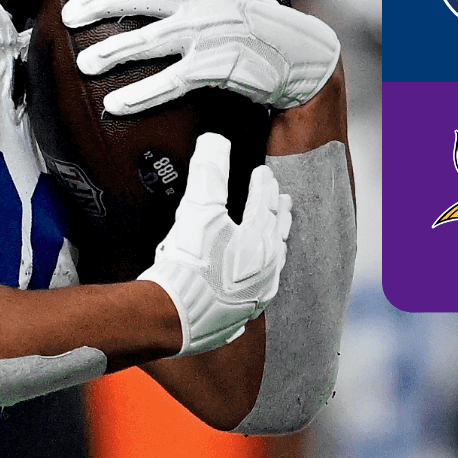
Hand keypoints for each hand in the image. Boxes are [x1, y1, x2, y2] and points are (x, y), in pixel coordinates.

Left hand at [61, 0, 340, 114]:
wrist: (302, 52)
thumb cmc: (254, 24)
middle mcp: (199, 2)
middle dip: (98, 4)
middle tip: (67, 15)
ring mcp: (208, 33)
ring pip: (149, 40)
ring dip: (113, 52)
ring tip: (84, 63)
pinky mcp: (216, 66)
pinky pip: (171, 81)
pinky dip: (142, 93)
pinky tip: (117, 104)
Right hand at [138, 134, 291, 355]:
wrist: (175, 315)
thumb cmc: (189, 264)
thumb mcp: (197, 210)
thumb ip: (208, 173)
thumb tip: (215, 141)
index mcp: (260, 241)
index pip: (265, 205)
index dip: (263, 186)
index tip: (262, 173)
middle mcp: (266, 270)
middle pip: (277, 234)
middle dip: (279, 213)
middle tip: (283, 199)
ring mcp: (255, 296)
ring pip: (273, 265)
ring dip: (274, 245)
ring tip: (275, 237)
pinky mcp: (239, 316)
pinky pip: (258, 294)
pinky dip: (261, 279)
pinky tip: (255, 282)